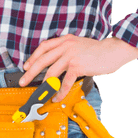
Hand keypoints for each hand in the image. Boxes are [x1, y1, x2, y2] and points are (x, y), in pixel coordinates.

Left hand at [19, 34, 137, 101]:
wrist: (114, 50)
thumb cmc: (98, 51)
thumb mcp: (80, 45)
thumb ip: (68, 50)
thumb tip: (56, 64)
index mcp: (65, 40)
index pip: (44, 47)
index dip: (33, 57)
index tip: (26, 66)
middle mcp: (66, 46)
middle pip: (42, 60)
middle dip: (30, 72)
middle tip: (23, 81)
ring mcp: (71, 56)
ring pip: (51, 72)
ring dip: (43, 86)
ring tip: (39, 94)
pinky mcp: (77, 66)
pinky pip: (64, 82)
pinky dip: (60, 92)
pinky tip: (57, 97)